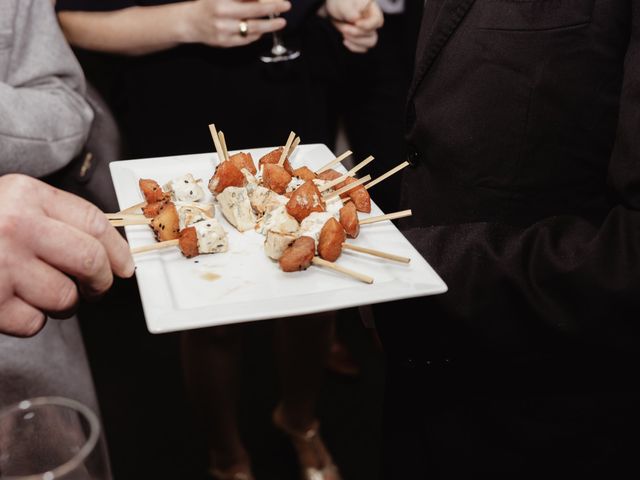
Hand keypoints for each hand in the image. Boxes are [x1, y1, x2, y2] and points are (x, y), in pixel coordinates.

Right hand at [0, 175, 134, 336]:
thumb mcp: (11, 205)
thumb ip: (56, 220)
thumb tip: (111, 252)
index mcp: (25, 194)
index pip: (95, 223)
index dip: (118, 250)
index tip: (126, 267)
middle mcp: (15, 225)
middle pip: (90, 261)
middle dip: (101, 282)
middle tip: (96, 289)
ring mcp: (0, 264)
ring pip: (66, 298)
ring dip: (63, 304)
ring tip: (40, 293)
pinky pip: (35, 323)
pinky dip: (29, 320)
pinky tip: (9, 303)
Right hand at [182, 0, 291, 47]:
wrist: (190, 22)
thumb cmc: (210, 5)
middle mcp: (222, 12)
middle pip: (254, 10)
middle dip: (272, 8)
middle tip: (286, 6)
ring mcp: (224, 29)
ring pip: (253, 27)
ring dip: (270, 25)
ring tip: (281, 22)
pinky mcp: (225, 42)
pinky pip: (247, 39)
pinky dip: (257, 34)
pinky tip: (263, 30)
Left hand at [325, 0, 383, 52]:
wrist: (334, 10)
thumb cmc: (340, 3)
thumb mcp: (343, 4)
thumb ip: (350, 10)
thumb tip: (356, 18)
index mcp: (372, 9)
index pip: (377, 20)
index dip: (368, 25)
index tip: (356, 23)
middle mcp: (372, 21)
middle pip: (373, 33)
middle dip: (357, 33)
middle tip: (344, 28)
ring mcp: (367, 31)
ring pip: (370, 42)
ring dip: (356, 41)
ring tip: (344, 34)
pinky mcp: (362, 39)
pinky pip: (363, 48)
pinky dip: (354, 47)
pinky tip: (345, 41)